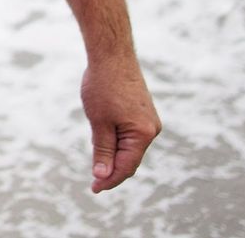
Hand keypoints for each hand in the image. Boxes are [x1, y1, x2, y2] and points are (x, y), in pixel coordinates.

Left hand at [82, 55, 159, 191]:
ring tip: (97, 165)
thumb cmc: (103, 86)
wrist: (111, 55)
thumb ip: (102, 150)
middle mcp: (151, 129)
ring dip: (114, 156)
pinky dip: (118, 143)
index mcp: (143, 134)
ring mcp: (148, 120)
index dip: (110, 179)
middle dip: (112, 170)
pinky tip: (105, 144)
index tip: (94, 189)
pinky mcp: (142, 112)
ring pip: (130, 147)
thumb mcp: (99, 122)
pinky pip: (130, 135)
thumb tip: (103, 175)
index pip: (126, 166)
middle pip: (130, 159)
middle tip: (94, 182)